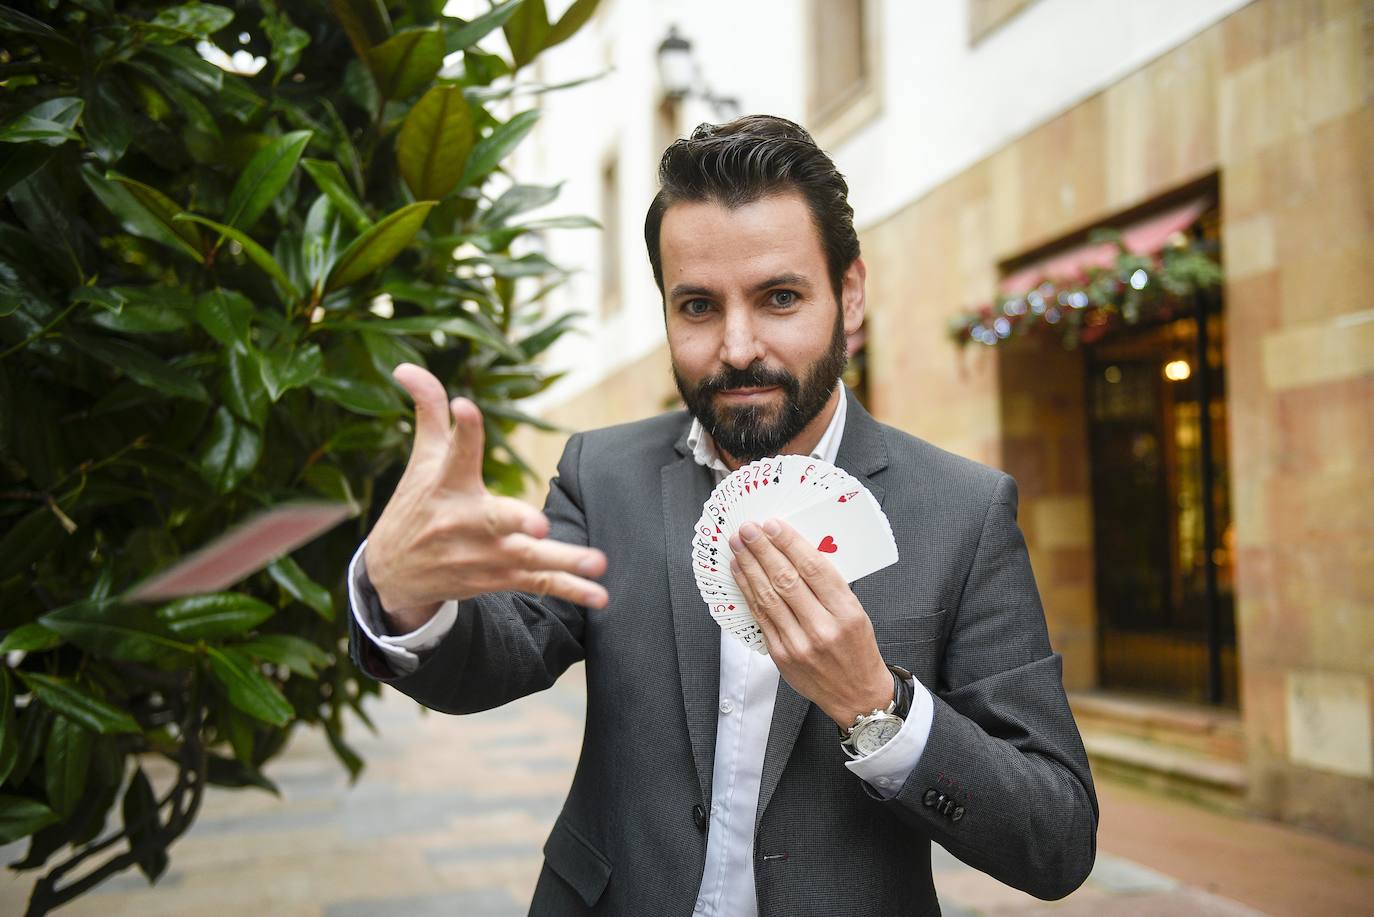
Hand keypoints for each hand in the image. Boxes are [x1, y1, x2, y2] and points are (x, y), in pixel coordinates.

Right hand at [364, 363, 608, 632]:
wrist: (393, 575)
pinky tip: (600, 596)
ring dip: (563, 560)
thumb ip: (427, 411)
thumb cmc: (415, 505)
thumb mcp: (420, 459)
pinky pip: (539, 584)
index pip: (455, 452)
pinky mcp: (499, 577)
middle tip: (538, 525)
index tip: (464, 406)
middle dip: (516, 521)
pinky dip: (569, 590)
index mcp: (446, 485)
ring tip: (597, 562)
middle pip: (495, 520)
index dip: (462, 428)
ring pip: (527, 558)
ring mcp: (485, 554)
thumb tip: (406, 365)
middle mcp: (465, 522)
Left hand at [729, 519, 891, 728]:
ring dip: (749, 567)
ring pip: (768, 597)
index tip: (773, 525)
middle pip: (786, 580)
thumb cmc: (858, 649)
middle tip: (748, 529)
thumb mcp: (857, 613)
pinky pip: (760, 617)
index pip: (814, 569)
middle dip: (763, 549)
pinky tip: (740, 574)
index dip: (790, 543)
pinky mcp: (781, 656)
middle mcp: (822, 628)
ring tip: (739, 546)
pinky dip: (748, 592)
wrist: (856, 695)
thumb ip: (829, 587)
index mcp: (847, 613)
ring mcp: (799, 644)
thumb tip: (794, 552)